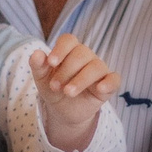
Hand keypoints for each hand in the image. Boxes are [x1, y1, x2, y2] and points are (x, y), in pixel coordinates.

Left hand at [32, 34, 119, 151]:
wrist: (63, 111)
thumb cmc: (54, 88)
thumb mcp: (42, 79)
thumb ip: (38, 66)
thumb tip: (36, 53)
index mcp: (70, 51)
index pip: (69, 40)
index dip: (60, 49)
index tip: (51, 63)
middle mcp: (86, 57)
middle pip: (81, 54)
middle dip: (66, 70)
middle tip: (54, 87)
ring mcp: (99, 70)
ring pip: (96, 66)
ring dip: (81, 80)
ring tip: (68, 92)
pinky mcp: (108, 85)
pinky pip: (114, 79)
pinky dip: (109, 82)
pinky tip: (100, 89)